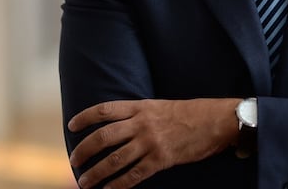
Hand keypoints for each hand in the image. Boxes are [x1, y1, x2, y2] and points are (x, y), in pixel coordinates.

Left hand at [68, 98, 238, 188]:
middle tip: (73, 161)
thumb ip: (140, 115)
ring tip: (84, 182)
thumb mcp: (161, 106)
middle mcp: (141, 123)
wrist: (216, 121)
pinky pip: (133, 175)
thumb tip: (120, 126)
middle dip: (84, 151)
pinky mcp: (161, 159)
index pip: (104, 110)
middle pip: (103, 137)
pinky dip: (118, 185)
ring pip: (114, 160)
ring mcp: (150, 142)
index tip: (71, 127)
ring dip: (96, 173)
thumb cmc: (191, 113)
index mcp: (140, 107)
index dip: (85, 118)